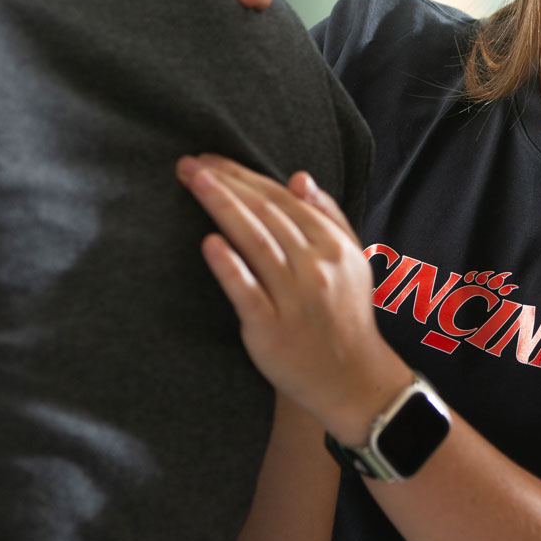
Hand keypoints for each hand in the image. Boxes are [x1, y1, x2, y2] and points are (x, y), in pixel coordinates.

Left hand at [176, 154, 411, 444]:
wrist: (350, 379)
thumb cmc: (342, 315)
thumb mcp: (349, 261)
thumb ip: (328, 216)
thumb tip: (298, 177)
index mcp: (332, 245)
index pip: (282, 199)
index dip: (244, 175)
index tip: (212, 161)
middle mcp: (315, 267)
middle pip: (265, 214)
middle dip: (226, 183)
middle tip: (190, 164)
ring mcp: (294, 298)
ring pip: (255, 242)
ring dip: (222, 207)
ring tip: (193, 182)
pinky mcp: (271, 328)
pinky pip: (247, 292)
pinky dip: (229, 265)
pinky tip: (209, 242)